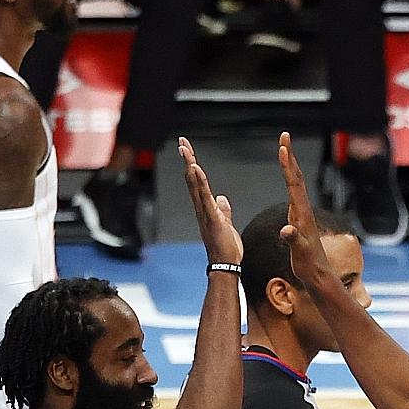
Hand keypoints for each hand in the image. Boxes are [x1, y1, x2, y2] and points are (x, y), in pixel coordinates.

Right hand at [179, 136, 242, 266]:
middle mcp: (202, 209)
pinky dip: (199, 182)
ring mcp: (205, 213)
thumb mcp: (226, 224)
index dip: (192, 165)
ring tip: (185, 150)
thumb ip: (223, 210)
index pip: (197, 182)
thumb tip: (222, 199)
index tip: (188, 149)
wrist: (226, 266)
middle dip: (187, 160)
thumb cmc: (226, 248)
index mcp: (206, 208)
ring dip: (190, 166)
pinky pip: (205, 197)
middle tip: (182, 142)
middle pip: (192, 179)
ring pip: (195, 185)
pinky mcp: (212, 218)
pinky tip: (195, 168)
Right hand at [278, 132, 333, 292]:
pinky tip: (288, 179)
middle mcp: (303, 211)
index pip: (293, 184)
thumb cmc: (309, 265)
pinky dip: (289, 182)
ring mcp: (302, 215)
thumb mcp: (300, 253)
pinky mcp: (299, 221)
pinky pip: (293, 195)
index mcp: (302, 214)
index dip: (287, 165)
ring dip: (290, 166)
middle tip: (284, 137)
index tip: (283, 146)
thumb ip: (293, 240)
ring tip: (285, 151)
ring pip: (295, 184)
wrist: (319, 276)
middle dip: (289, 156)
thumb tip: (286, 230)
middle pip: (295, 178)